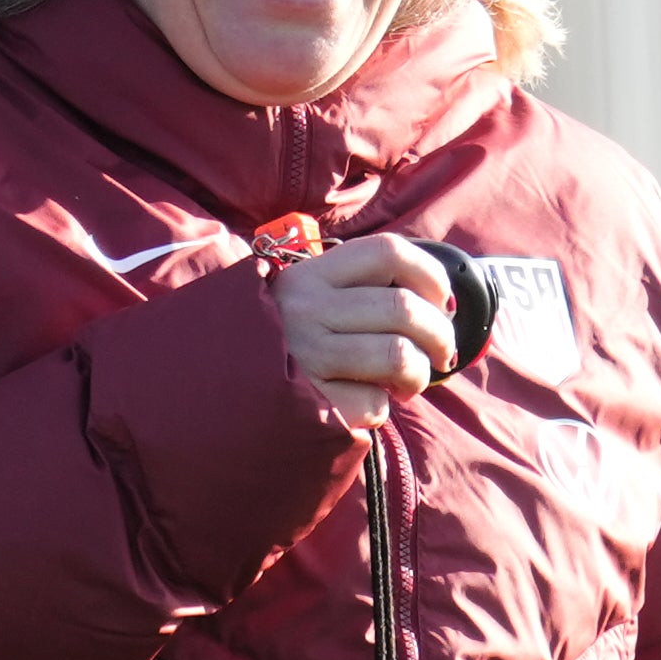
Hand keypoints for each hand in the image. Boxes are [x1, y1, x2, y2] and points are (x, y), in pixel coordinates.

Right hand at [271, 231, 457, 430]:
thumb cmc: (283, 348)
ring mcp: (305, 354)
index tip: (443, 301)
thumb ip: (360, 295)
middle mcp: (305, 307)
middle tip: (440, 353)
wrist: (218, 392)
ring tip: (407, 384)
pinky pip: (374, 402)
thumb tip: (443, 307)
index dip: (431, 274)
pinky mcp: (309, 400)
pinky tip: (361, 403)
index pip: (387, 252)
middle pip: (404, 307)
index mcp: (311, 274)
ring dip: (419, 375)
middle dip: (439, 335)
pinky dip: (381, 408)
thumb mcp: (309, 303)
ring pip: (399, 355)